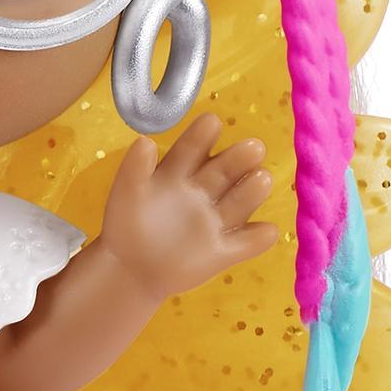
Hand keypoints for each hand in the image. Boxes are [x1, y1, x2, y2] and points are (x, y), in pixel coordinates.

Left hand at [96, 113, 280, 299]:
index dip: (201, 135)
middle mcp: (202, 191)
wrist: (129, 269)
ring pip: (240, 202)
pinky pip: (246, 243)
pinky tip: (265, 232)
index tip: (212, 122)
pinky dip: (258, 238)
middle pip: (224, 171)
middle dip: (239, 158)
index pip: (192, 149)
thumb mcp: (125, 194)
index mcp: (178, 172)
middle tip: (254, 147)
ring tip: (261, 179)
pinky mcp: (223, 251)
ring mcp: (215, 221)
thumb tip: (144, 141)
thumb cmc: (126, 224)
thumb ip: (134, 168)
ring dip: (253, 190)